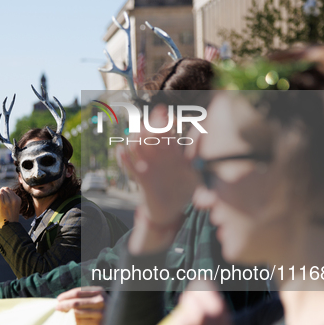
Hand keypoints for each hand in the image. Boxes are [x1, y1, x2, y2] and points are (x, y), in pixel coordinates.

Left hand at [0, 187, 20, 226]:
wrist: (10, 225)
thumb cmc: (10, 217)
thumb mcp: (14, 206)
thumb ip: (11, 199)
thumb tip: (3, 191)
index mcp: (18, 200)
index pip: (11, 191)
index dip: (6, 191)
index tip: (3, 194)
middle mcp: (14, 199)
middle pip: (6, 189)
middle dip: (1, 191)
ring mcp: (8, 201)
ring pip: (2, 191)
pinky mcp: (2, 204)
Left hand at [55, 287, 106, 324]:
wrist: (120, 321)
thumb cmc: (104, 308)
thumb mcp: (99, 297)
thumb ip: (86, 296)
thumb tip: (65, 298)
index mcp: (99, 291)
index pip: (78, 292)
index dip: (66, 295)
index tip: (59, 299)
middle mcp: (100, 301)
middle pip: (76, 302)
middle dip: (64, 305)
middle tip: (57, 307)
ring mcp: (100, 313)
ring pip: (77, 313)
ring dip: (67, 313)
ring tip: (61, 313)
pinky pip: (80, 322)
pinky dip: (72, 321)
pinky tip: (68, 321)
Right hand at [119, 105, 198, 225]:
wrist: (171, 210)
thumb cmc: (184, 191)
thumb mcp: (194, 171)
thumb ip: (197, 151)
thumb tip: (203, 132)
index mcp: (171, 153)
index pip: (167, 134)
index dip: (165, 123)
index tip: (165, 114)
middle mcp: (158, 157)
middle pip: (152, 137)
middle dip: (150, 127)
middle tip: (150, 118)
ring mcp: (149, 166)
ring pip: (139, 149)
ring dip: (136, 140)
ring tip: (135, 132)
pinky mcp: (142, 178)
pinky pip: (131, 167)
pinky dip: (125, 159)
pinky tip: (120, 150)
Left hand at [167, 282, 232, 324]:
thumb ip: (214, 308)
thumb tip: (201, 286)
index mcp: (218, 311)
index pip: (201, 284)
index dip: (198, 290)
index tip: (195, 294)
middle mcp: (201, 314)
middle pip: (188, 296)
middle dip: (189, 305)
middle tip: (194, 322)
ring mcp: (184, 324)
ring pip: (179, 313)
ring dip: (183, 321)